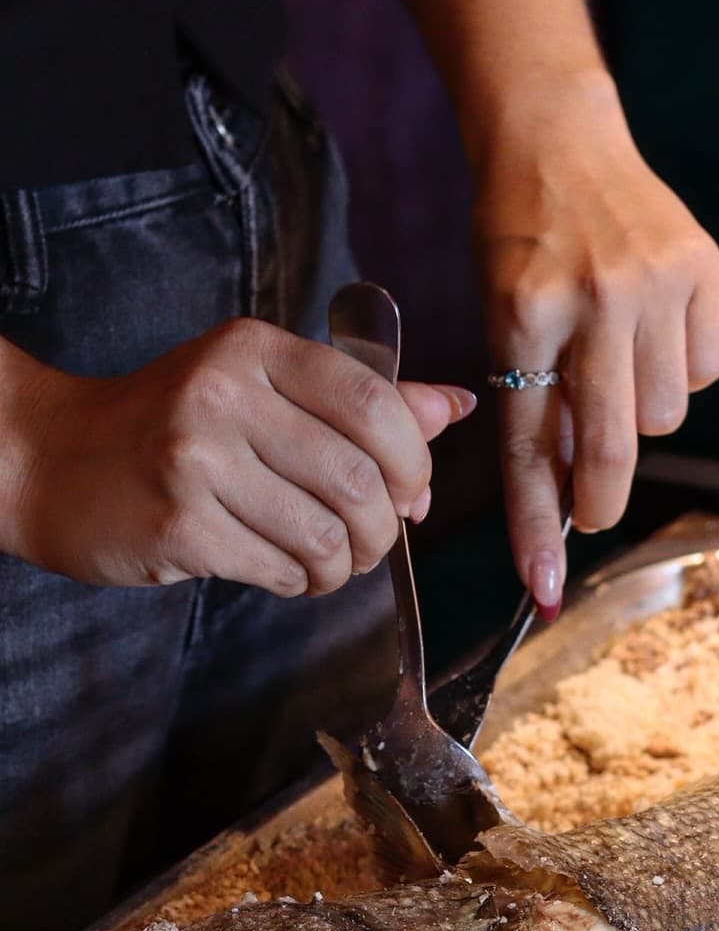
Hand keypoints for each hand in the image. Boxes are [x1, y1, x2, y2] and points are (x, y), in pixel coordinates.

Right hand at [9, 318, 474, 594]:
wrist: (50, 461)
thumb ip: (361, 397)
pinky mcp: (177, 526)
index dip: (411, 461)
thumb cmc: (171, 424)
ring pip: (325, 534)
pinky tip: (285, 569)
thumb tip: (455, 405)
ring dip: (344, 565)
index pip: (374, 403)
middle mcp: (223, 395)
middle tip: (372, 541)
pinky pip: (281, 568)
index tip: (409, 490)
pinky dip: (300, 581)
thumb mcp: (261, 386)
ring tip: (329, 562)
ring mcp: (194, 462)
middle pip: (359, 479)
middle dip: (385, 528)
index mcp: (255, 349)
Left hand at [474, 73, 718, 612]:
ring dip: (643, 410)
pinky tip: (658, 330)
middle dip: (600, 496)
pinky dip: (686, 370)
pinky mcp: (703, 270)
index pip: (530, 444)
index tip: (544, 582)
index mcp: (523, 312)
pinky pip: (708, 371)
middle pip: (609, 444)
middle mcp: (592, 297)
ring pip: (666, 414)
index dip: (537, 523)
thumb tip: (564, 496)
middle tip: (594, 511)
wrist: (558, 138)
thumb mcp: (502, 315)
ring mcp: (655, 282)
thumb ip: (534, 398)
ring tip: (619, 360)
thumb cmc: (519, 241)